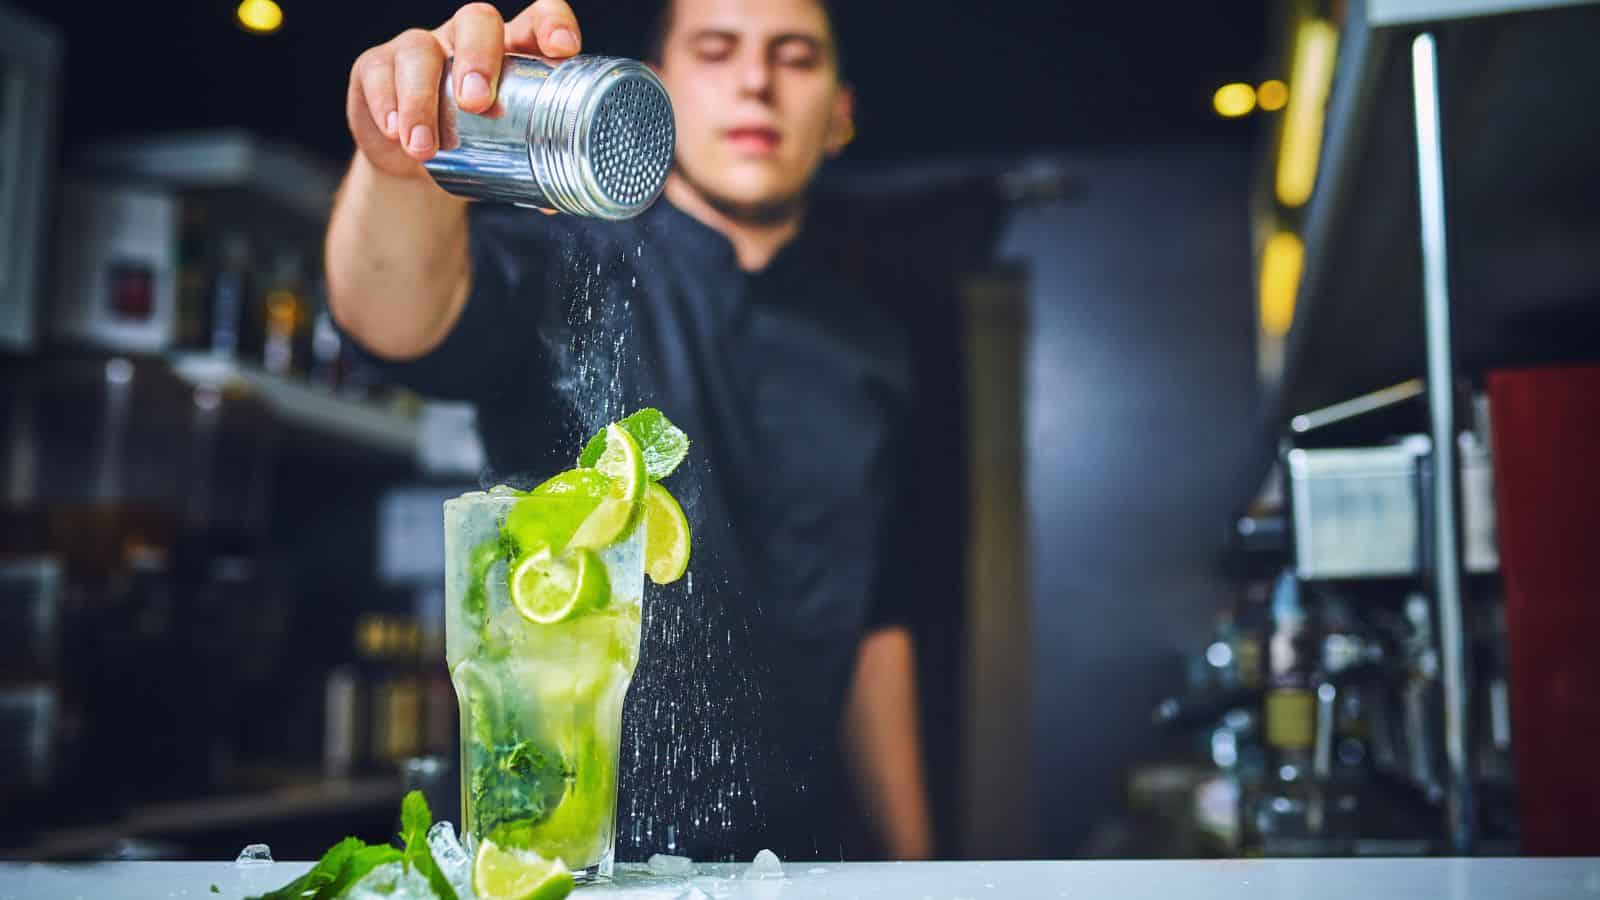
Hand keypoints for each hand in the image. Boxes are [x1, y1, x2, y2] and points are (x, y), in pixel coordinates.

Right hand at [347, 1, 581, 178]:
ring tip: (425, 147)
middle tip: (477, 103)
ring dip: (422, 100)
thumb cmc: (472, 146)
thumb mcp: (504, 155)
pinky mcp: (377, 67)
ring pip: (420, 52)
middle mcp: (466, 39)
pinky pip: (379, 74)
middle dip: (479, 59)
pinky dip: (387, 105)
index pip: (536, 20)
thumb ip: (532, 173)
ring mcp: (420, 49)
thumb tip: (555, 204)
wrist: (415, 166)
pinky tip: (395, 131)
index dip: (551, 23)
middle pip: (477, 21)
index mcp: (510, 52)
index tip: (561, 48)